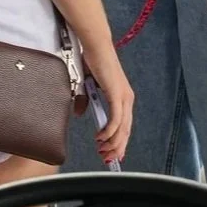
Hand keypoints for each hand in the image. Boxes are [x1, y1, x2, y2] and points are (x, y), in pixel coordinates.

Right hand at [80, 40, 133, 164]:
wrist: (95, 46)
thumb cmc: (93, 62)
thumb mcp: (87, 86)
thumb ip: (86, 101)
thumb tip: (79, 113)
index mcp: (123, 97)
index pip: (124, 125)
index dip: (120, 142)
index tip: (113, 155)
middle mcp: (127, 98)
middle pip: (126, 130)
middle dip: (117, 148)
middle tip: (108, 160)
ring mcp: (124, 96)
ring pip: (122, 128)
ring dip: (112, 143)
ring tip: (103, 152)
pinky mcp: (117, 94)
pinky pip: (116, 119)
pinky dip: (108, 131)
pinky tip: (100, 138)